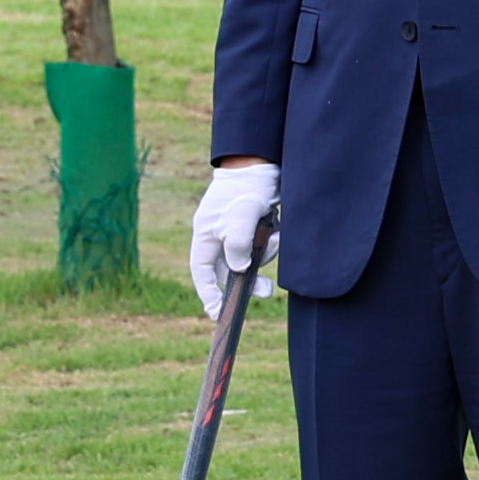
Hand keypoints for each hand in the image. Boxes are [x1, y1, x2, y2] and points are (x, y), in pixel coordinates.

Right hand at [189, 163, 279, 321]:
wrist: (262, 166)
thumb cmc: (245, 189)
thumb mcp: (241, 217)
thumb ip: (238, 244)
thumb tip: (240, 269)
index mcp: (205, 236)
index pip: (202, 272)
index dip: (208, 294)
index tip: (217, 313)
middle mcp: (218, 237)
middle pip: (229, 270)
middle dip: (248, 280)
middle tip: (266, 290)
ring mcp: (236, 233)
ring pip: (250, 258)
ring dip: (265, 254)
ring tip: (275, 237)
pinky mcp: (253, 228)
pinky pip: (262, 246)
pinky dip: (271, 241)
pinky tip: (276, 227)